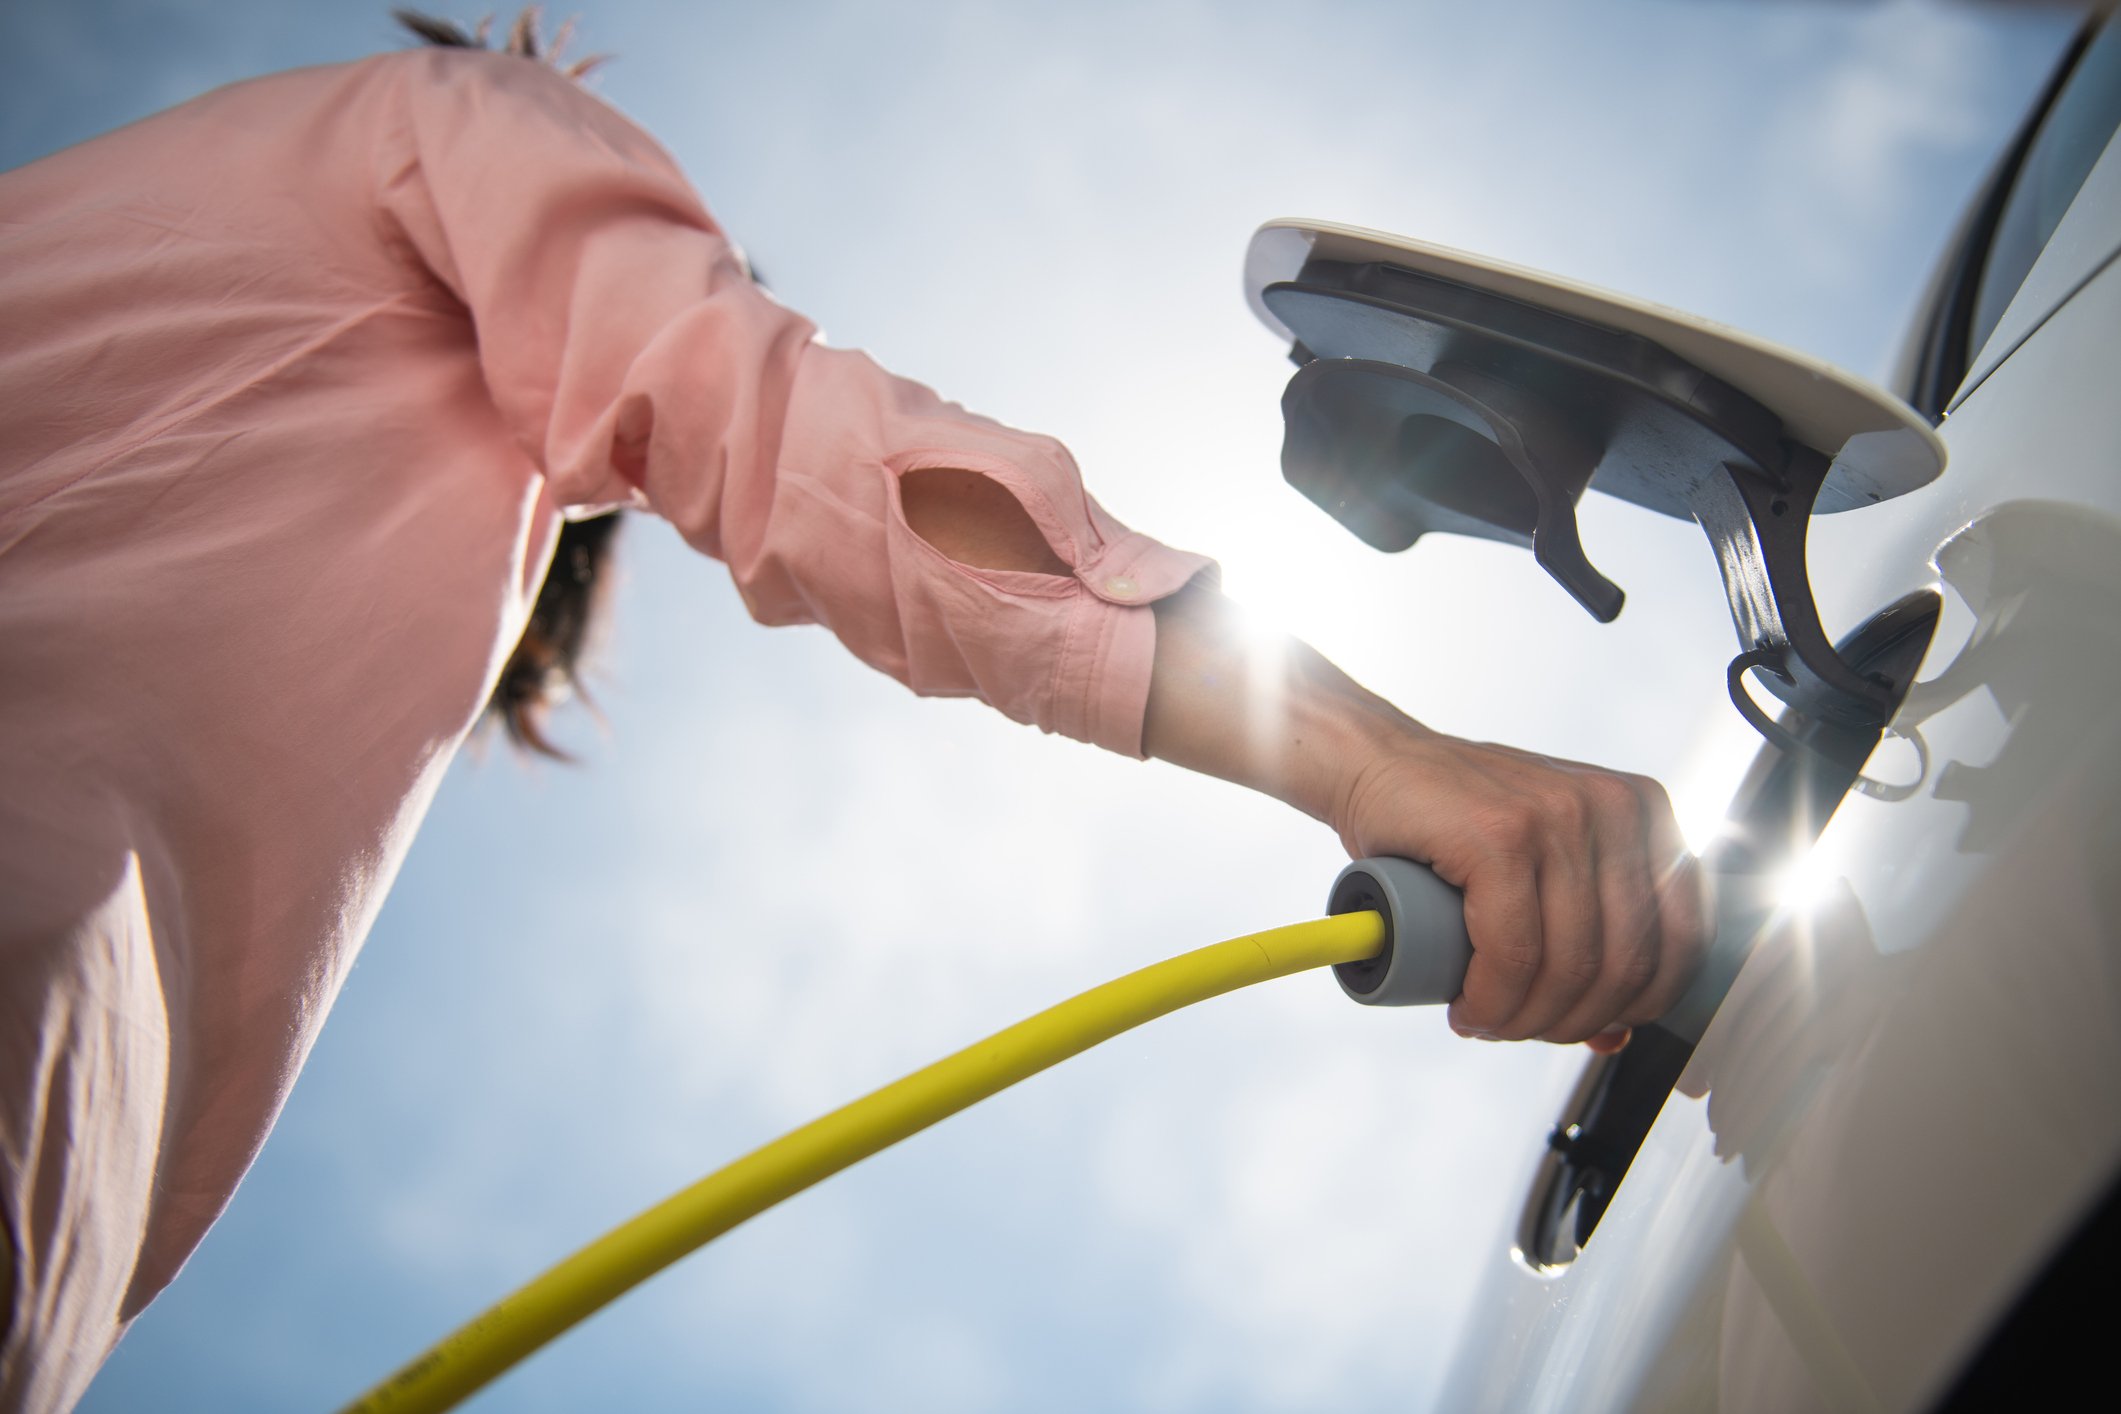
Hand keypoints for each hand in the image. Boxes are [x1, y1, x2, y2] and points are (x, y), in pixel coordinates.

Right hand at [1330, 726, 1708, 1047]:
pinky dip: (1490, 1000)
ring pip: (1569, 966)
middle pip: (1624, 963)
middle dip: (1570, 1022)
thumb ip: (1590, 936)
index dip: (1637, 1004)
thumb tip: (1615, 1033)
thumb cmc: (1457, 822)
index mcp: (1644, 813)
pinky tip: (1467, 1008)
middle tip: (1517, 1029)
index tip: (1585, 1023)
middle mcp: (1613, 807)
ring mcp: (1558, 817)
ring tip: (1486, 1022)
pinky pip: (1512, 952)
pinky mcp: (1500, 835)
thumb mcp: (1543, 871)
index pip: (1683, 941)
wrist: (1376, 764)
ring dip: (1524, 1020)